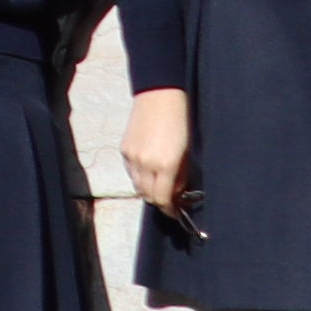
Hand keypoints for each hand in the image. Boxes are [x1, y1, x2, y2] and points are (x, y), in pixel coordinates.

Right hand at [123, 86, 196, 224]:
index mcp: (165, 165)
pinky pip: (131, 172)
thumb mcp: (186, 153)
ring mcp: (132, 157)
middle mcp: (145, 164)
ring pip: (137, 186)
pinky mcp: (124, 150)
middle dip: (159, 201)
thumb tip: (176, 192)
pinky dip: (140, 177)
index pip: (162, 199)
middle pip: (148, 196)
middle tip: (169, 199)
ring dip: (148, 190)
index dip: (169, 210)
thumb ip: (180, 176)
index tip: (175, 212)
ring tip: (159, 184)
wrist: (159, 98)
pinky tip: (148, 169)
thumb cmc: (179, 124)